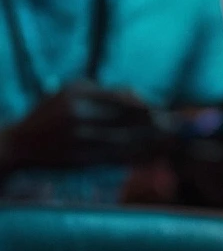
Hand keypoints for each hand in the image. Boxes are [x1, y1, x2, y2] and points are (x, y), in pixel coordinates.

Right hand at [0, 81, 164, 171]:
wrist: (16, 145)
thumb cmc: (49, 118)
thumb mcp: (70, 95)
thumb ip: (104, 96)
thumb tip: (144, 99)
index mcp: (78, 91)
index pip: (126, 97)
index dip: (151, 107)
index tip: (167, 114)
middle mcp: (79, 111)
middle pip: (131, 118)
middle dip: (158, 125)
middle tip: (178, 131)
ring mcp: (78, 136)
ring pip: (128, 140)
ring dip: (153, 144)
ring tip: (170, 146)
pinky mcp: (79, 158)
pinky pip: (116, 158)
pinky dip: (137, 158)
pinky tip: (151, 159)